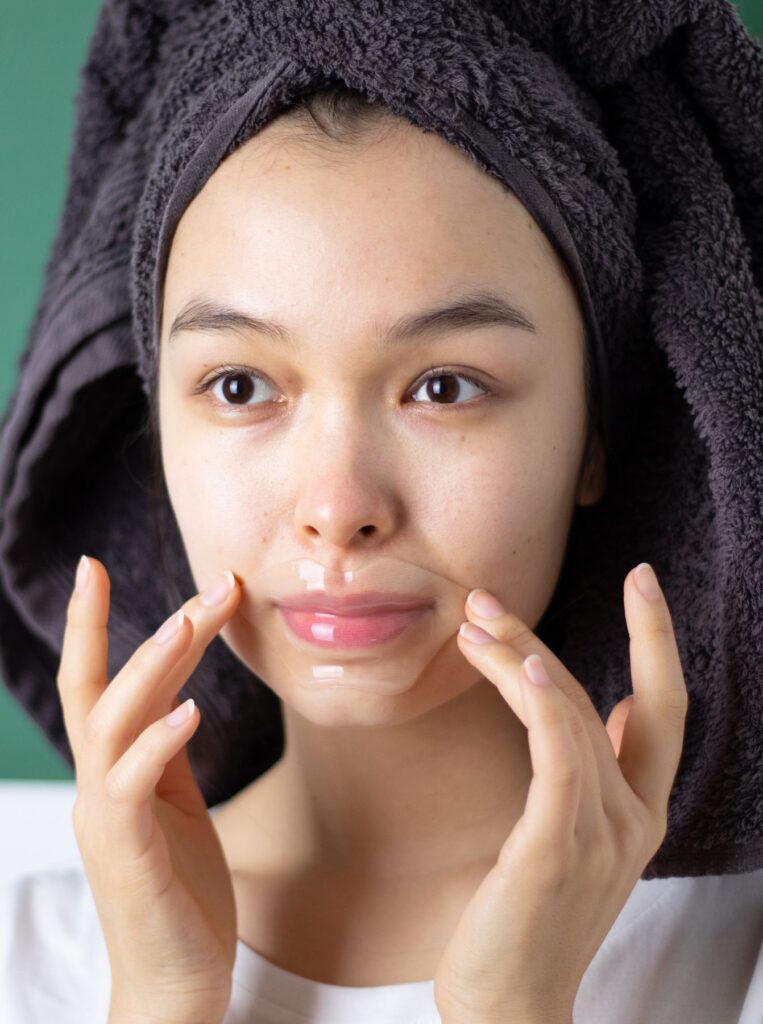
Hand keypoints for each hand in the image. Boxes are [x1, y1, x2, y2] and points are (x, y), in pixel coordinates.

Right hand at [57, 556, 241, 1023]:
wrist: (176, 985)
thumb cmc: (180, 892)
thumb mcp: (178, 805)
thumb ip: (167, 753)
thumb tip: (180, 697)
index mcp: (113, 771)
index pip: (97, 682)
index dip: (95, 624)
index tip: (95, 566)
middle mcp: (99, 786)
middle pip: (97, 688)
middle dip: (121, 624)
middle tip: (191, 578)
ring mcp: (106, 820)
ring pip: (112, 724)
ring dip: (150, 668)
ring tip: (189, 620)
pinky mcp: (127, 854)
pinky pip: (133, 787)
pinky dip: (159, 742)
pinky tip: (192, 709)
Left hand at [432, 563, 688, 1023]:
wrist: (511, 1008)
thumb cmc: (534, 918)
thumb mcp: (580, 839)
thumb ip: (608, 774)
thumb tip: (625, 708)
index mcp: (640, 813)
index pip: (664, 709)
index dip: (658, 640)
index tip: (643, 581)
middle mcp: (632, 820)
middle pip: (599, 701)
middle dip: (544, 639)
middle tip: (487, 597)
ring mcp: (601, 836)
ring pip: (569, 720)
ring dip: (521, 660)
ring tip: (472, 622)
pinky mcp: (556, 850)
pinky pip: (560, 763)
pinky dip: (547, 709)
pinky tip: (526, 670)